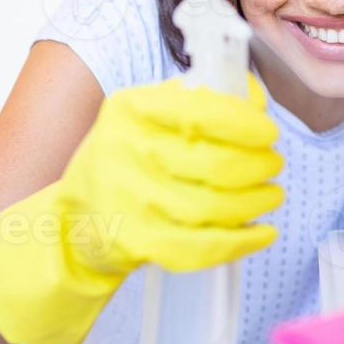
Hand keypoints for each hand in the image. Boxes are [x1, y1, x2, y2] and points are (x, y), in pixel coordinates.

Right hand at [0, 72, 282, 343]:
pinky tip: (262, 232)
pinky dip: (240, 241)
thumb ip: (193, 100)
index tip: (267, 130)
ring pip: (213, 205)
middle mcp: (124, 152)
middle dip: (259, 164)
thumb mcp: (141, 116)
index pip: (200, 110)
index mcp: (129, 110)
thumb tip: (254, 97)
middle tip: (274, 164)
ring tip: (271, 194)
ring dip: (256, 201)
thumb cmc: (121, 162)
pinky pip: (201, 246)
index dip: (245, 123)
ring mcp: (129, 201)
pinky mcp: (136, 242)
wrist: (70, 223)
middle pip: (215, 162)